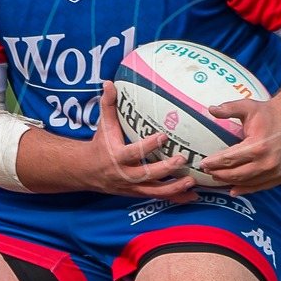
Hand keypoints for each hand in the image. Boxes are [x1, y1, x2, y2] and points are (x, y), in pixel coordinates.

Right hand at [83, 83, 195, 199]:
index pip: (132, 152)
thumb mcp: (103, 125)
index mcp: (116, 156)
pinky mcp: (139, 193)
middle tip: (182, 159)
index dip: (147, 146)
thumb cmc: (100, 145)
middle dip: (164, 170)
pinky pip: (158, 197)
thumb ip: (107, 105)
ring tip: (191, 181)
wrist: (87, 171)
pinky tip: (193, 196)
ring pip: (154, 191)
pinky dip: (176, 198)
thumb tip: (108, 83)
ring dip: (174, 188)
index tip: (163, 136)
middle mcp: (124, 174)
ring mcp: (132, 186)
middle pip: (146, 175)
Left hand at [201, 96, 280, 194]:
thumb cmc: (270, 114)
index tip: (203, 163)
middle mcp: (267, 162)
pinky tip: (234, 189)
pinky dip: (246, 189)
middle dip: (218, 174)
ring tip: (217, 177)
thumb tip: (210, 109)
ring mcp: (276, 171)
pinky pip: (260, 187)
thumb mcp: (248, 107)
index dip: (214, 162)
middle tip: (207, 171)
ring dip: (229, 181)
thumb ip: (229, 108)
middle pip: (235, 174)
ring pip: (246, 182)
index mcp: (258, 146)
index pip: (229, 159)